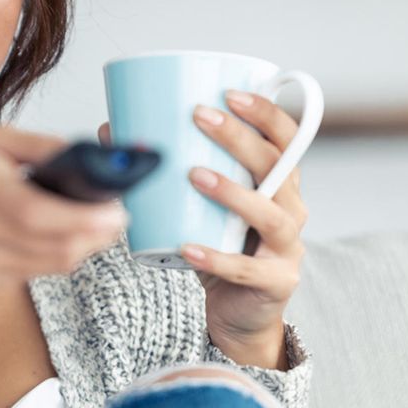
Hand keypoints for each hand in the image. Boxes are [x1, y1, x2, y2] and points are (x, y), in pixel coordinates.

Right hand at [0, 127, 128, 286]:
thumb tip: (95, 158)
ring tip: (93, 224)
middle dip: (96, 236)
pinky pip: (30, 273)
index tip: (117, 210)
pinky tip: (53, 235)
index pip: (39, 216)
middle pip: (53, 249)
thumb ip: (43, 149)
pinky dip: (51, 256)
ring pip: (49, 266)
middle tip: (116, 216)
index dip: (86, 219)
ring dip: (81, 248)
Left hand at [97, 89, 307, 348]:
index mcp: (279, 183)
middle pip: (277, 166)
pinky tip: (186, 247)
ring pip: (270, 215)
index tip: (230, 92)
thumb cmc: (219, 246)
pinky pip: (245, 268)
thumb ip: (174, 170)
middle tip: (200, 117)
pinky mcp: (276, 283)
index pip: (286, 139)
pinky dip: (215, 257)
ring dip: (233, 192)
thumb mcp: (202, 204)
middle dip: (239, 138)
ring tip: (194, 176)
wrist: (240, 315)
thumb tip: (115, 130)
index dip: (266, 112)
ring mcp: (288, 248)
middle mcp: (293, 209)